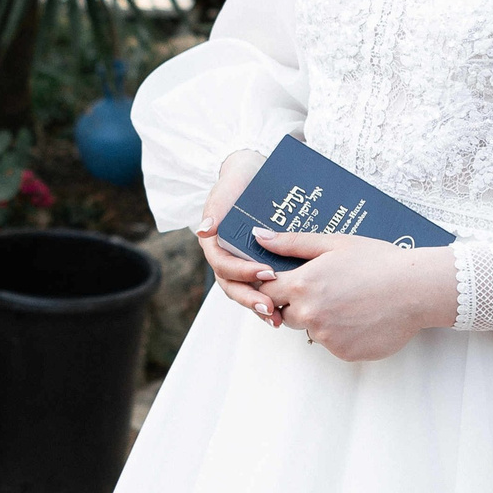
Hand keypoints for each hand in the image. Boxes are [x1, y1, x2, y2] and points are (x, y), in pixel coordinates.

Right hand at [193, 149, 277, 323]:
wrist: (254, 175)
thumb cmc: (240, 179)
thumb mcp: (229, 186)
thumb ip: (217, 206)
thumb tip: (205, 230)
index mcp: (216, 242)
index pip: (224, 264)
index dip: (242, 272)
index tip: (266, 272)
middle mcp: (227, 257)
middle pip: (233, 286)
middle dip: (250, 299)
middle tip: (271, 307)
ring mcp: (242, 264)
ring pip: (246, 291)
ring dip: (259, 306)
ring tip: (278, 317)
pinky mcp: (258, 266)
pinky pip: (261, 287)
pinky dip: (271, 299)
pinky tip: (287, 310)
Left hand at [251, 230, 457, 360]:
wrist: (416, 289)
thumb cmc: (378, 261)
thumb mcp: (334, 243)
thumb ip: (292, 243)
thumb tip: (258, 237)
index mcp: (302, 285)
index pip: (265, 293)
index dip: (273, 288)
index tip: (286, 283)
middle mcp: (309, 314)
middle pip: (285, 315)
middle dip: (298, 304)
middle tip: (329, 289)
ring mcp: (327, 337)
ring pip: (311, 330)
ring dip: (322, 319)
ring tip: (352, 300)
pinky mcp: (344, 353)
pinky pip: (333, 344)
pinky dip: (343, 333)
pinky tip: (364, 316)